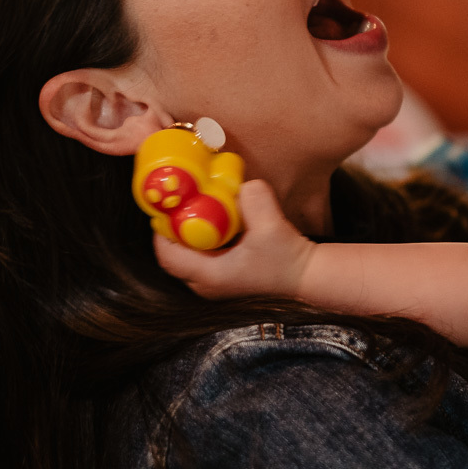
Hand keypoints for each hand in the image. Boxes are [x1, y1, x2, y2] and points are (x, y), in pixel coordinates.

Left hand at [154, 179, 315, 299]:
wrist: (306, 274)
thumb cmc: (287, 258)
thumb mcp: (272, 226)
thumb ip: (255, 201)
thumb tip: (242, 184)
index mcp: (211, 276)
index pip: (169, 256)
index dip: (161, 231)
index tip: (165, 207)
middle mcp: (207, 284)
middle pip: (172, 256)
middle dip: (171, 230)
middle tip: (177, 204)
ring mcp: (214, 283)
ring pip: (184, 257)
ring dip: (184, 234)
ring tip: (190, 209)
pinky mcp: (223, 276)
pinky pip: (198, 257)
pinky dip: (198, 239)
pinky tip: (209, 220)